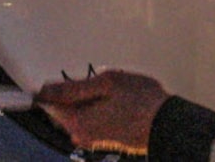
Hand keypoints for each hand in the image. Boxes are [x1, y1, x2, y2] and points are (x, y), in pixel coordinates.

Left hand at [36, 70, 167, 154]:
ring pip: (78, 111)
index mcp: (77, 121)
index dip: (49, 87)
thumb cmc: (140, 101)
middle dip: (72, 92)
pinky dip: (97, 106)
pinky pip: (90, 117)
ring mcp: (92, 138)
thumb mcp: (106, 83)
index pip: (48, 103)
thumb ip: (73, 87)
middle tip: (95, 80)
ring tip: (111, 89)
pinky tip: (116, 98)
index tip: (51, 77)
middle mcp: (80, 134)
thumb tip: (46, 90)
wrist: (167, 125)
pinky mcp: (103, 138)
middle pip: (63, 108)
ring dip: (87, 97)